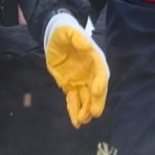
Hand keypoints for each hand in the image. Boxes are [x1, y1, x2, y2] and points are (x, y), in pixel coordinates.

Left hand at [43, 12, 108, 127]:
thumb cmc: (65, 33)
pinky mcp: (70, 86)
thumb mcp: (69, 32)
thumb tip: (87, 46)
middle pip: (96, 89)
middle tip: (94, 113)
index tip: (97, 91)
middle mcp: (90, 73)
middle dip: (96, 102)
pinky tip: (75, 122)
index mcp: (94, 59)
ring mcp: (81, 81)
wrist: (54, 38)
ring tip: (83, 120)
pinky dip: (74, 110)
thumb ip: (78, 38)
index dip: (100, 81)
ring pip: (85, 98)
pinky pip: (73, 100)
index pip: (100, 72)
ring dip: (85, 109)